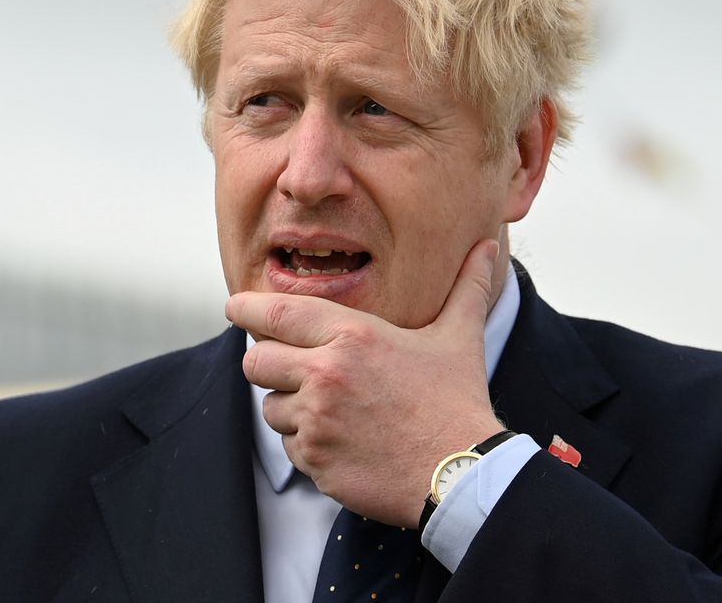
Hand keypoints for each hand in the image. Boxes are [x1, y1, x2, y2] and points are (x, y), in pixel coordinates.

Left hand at [227, 239, 504, 527]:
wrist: (463, 473)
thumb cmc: (458, 402)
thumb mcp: (459, 337)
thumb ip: (467, 288)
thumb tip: (487, 248)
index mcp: (352, 336)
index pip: (276, 314)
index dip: (246, 309)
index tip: (235, 307)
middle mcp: (326, 374)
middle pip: (257, 362)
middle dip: (266, 364)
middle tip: (289, 367)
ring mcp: (317, 420)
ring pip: (271, 408)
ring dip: (291, 408)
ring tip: (333, 411)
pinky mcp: (315, 461)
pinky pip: (289, 447)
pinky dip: (307, 445)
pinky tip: (343, 442)